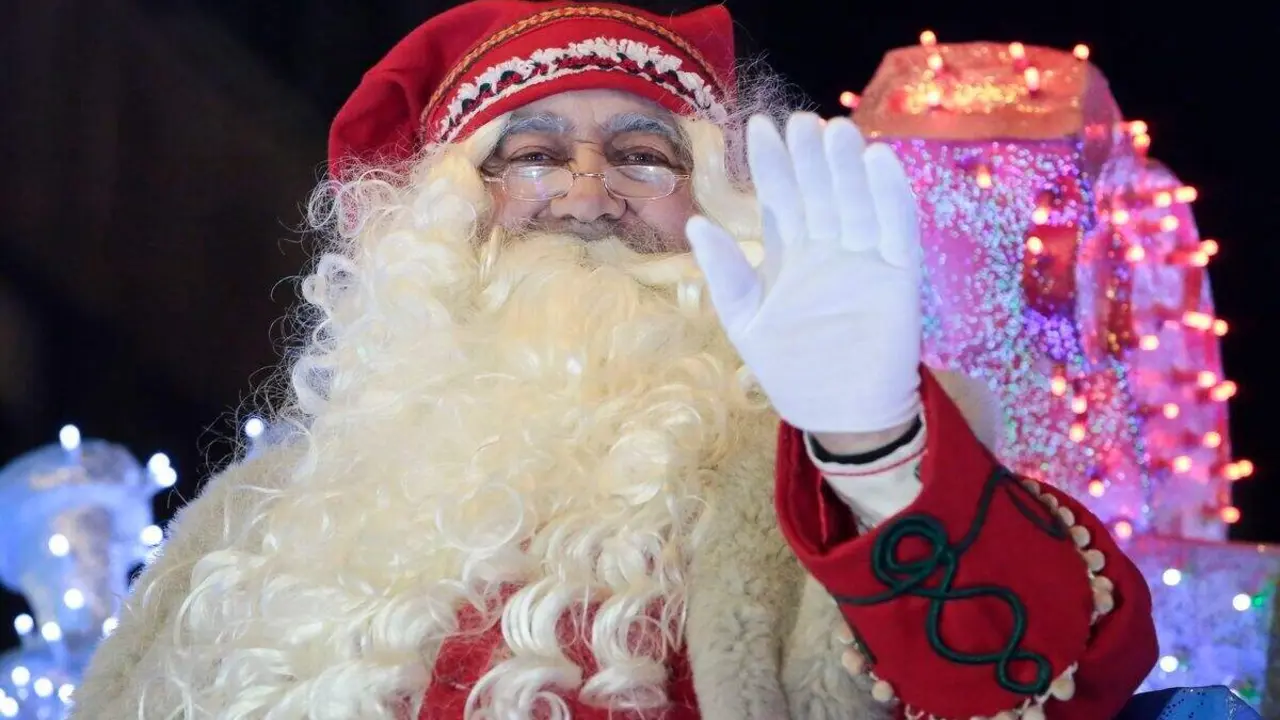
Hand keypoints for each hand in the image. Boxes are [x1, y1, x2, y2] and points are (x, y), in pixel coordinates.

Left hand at [686, 112, 922, 433]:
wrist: (838, 415)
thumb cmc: (790, 369)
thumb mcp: (745, 320)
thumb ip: (725, 273)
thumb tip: (695, 222)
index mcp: (791, 253)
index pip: (780, 197)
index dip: (770, 163)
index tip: (757, 127)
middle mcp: (828, 246)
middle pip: (818, 190)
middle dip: (808, 156)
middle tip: (799, 120)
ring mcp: (865, 257)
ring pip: (856, 200)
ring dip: (846, 166)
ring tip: (833, 130)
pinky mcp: (899, 275)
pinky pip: (898, 228)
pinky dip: (890, 196)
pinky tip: (878, 161)